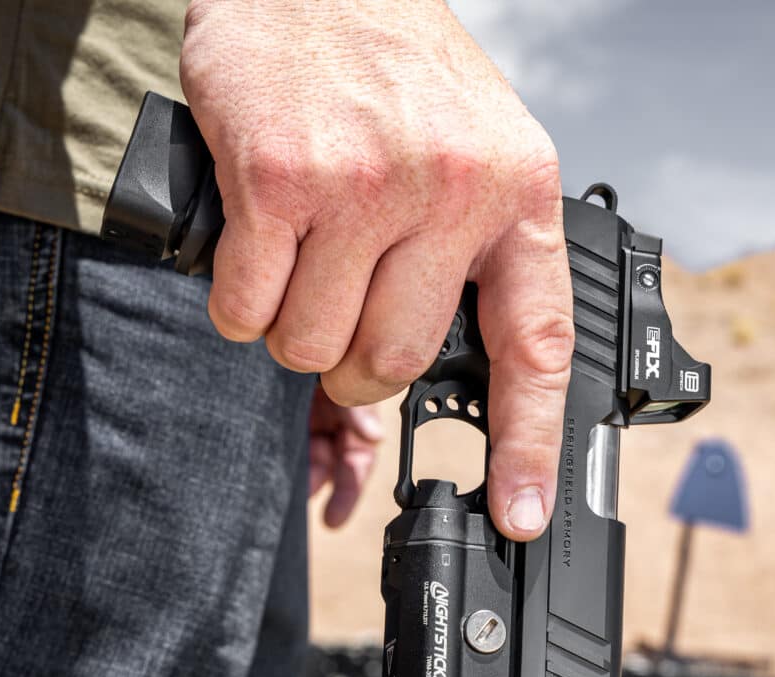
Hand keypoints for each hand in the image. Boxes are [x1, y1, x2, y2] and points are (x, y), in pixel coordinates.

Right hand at [181, 0, 572, 540]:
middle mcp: (449, 192)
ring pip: (312, 345)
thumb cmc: (393, 66)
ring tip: (298, 259)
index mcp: (515, 193)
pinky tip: (254, 242)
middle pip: (394, 362)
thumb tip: (463, 362)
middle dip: (356, 360)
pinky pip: (246, 308)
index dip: (527, 443)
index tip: (517, 512)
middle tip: (343, 307)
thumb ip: (480, 246)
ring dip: (291, 327)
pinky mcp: (277, 181)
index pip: (536, 346)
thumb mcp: (479, 143)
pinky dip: (238, 297)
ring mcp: (362, 187)